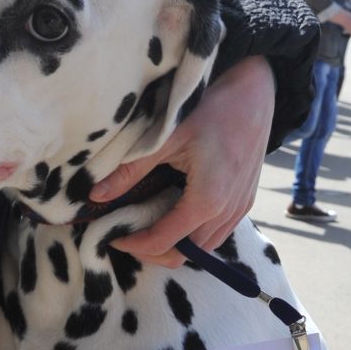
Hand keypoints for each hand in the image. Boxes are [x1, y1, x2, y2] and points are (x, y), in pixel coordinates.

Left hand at [87, 55, 274, 264]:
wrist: (255, 95)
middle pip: (184, 255)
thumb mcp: (166, 139)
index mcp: (206, 200)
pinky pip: (217, 234)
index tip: (113, 236)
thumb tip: (95, 195)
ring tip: (148, 229)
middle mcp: (226, 212)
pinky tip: (175, 217)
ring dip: (174, 246)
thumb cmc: (212, 111)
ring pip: (203, 249)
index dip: (134, 244)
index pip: (164, 242)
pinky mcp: (245, 203)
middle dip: (152, 252)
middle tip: (127, 236)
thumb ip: (130, 171)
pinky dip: (193, 236)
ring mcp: (239, 210)